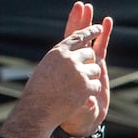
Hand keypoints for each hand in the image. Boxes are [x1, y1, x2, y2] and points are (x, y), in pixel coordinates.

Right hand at [1, 1, 113, 137]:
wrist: (38, 110)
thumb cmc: (39, 91)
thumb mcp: (47, 68)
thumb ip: (61, 59)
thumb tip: (73, 52)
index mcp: (58, 52)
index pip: (78, 37)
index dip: (90, 31)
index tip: (99, 27)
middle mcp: (69, 58)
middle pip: (90, 53)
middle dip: (89, 62)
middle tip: (80, 75)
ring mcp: (78, 72)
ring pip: (95, 68)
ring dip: (90, 77)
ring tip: (76, 89)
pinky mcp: (85, 86)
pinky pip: (96, 84)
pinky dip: (91, 91)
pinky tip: (80, 98)